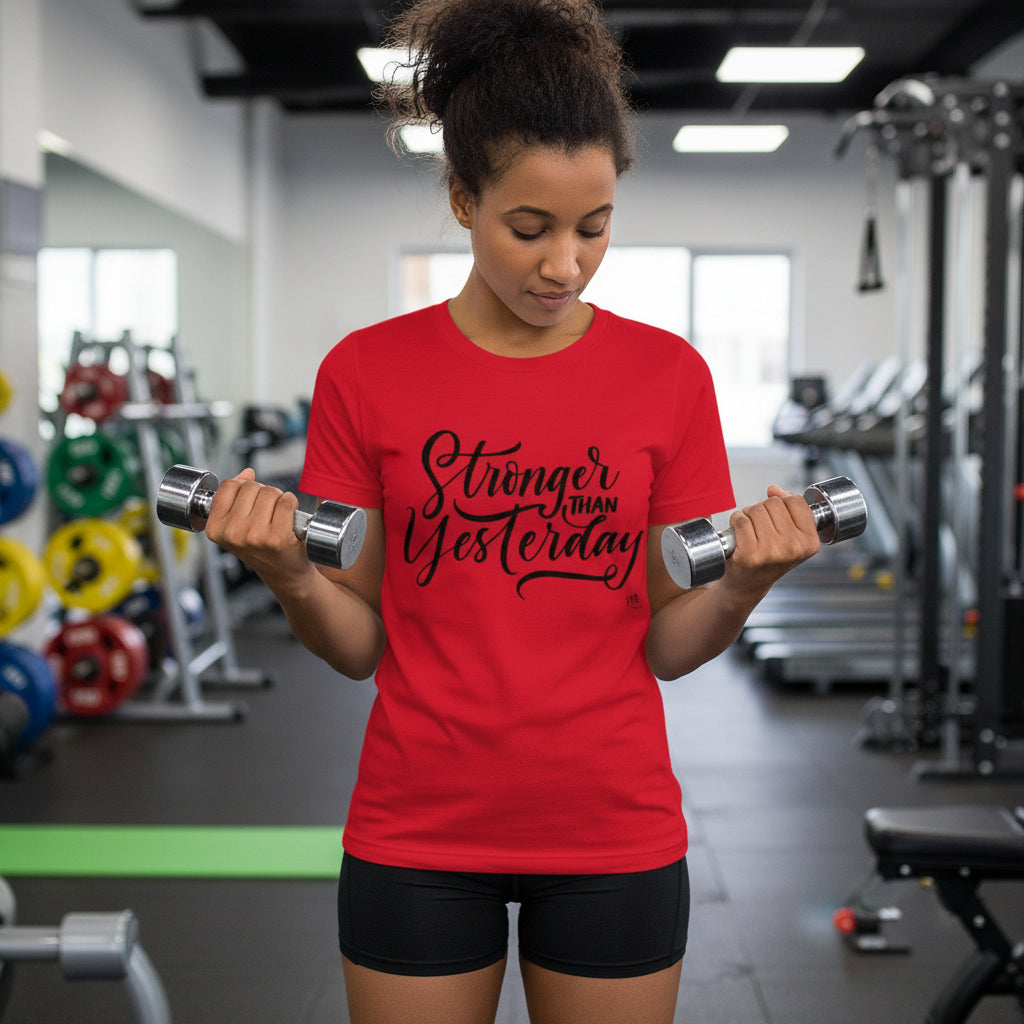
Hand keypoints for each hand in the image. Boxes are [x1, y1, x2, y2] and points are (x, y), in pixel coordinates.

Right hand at [203, 468, 312, 584]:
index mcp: (215, 528)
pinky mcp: (277, 537)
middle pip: (251, 486)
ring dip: (278, 499)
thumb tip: (247, 472)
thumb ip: (236, 496)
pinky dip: (292, 504)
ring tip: (277, 518)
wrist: (283, 573)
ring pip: (270, 492)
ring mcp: (254, 535)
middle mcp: (232, 533)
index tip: (250, 502)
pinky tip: (289, 519)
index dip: (244, 487)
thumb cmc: (261, 546)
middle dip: (263, 493)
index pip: (229, 485)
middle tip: (267, 514)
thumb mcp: (238, 524)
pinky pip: (286, 501)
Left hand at [723, 484, 819, 593]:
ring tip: (750, 532)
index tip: (777, 516)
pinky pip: (741, 519)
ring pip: (756, 509)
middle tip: (760, 528)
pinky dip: (736, 521)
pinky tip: (738, 533)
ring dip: (748, 515)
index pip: (795, 501)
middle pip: (774, 503)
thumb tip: (774, 490)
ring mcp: (772, 552)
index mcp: (810, 542)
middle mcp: (794, 548)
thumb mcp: (790, 535)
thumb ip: (789, 508)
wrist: (748, 584)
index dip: (781, 502)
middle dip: (763, 509)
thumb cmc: (769, 557)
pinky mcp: (750, 554)